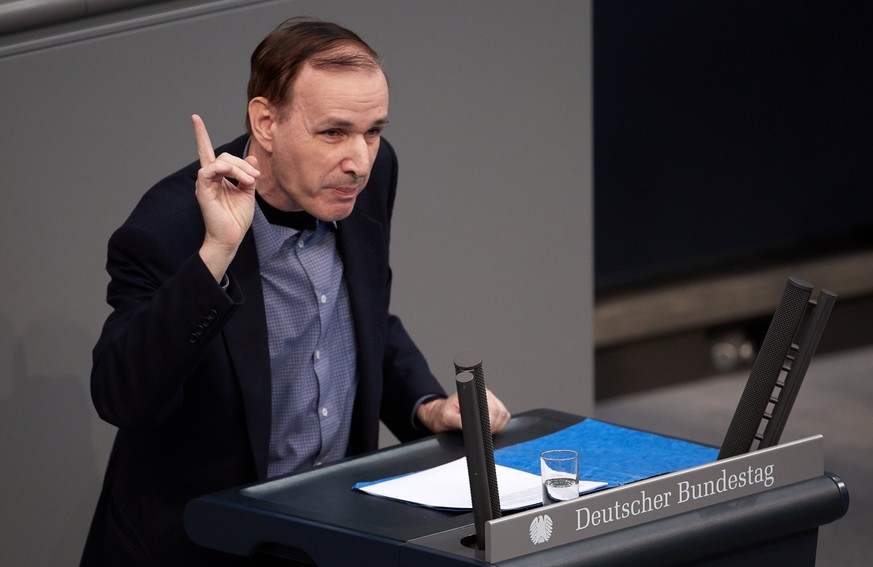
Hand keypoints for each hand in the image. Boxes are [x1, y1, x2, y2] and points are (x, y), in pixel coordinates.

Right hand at [192, 114, 260, 281]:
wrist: (231, 238)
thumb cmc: (237, 218)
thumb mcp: (248, 192)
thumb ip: (248, 174)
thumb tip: (251, 159)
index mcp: (217, 178)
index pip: (207, 152)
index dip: (201, 135)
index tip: (195, 118)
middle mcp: (209, 178)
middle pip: (224, 156)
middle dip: (243, 164)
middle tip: (255, 178)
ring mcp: (205, 183)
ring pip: (220, 160)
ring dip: (240, 168)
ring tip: (250, 181)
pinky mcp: (203, 189)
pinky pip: (211, 169)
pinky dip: (229, 170)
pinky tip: (241, 180)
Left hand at [417, 388, 510, 434]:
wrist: (442, 414)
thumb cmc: (443, 414)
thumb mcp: (446, 418)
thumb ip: (457, 421)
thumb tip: (467, 425)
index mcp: (474, 392)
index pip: (492, 408)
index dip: (491, 422)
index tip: (486, 431)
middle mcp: (484, 394)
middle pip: (500, 412)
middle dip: (494, 426)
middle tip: (484, 435)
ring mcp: (490, 399)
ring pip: (504, 415)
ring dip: (498, 426)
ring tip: (485, 432)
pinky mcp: (493, 406)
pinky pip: (504, 417)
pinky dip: (500, 425)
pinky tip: (489, 429)